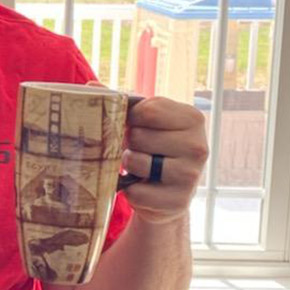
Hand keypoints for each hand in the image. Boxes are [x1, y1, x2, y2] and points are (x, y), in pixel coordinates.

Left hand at [121, 96, 208, 224]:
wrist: (166, 195)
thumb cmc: (153, 150)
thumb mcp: (145, 123)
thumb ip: (122, 103)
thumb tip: (91, 88)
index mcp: (192, 118)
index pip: (147, 110)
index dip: (131, 118)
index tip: (134, 125)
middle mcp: (198, 145)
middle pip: (139, 136)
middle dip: (131, 144)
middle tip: (141, 151)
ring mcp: (191, 175)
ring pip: (136, 162)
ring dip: (130, 166)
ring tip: (142, 168)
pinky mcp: (178, 201)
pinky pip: (136, 192)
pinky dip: (131, 191)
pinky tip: (143, 187)